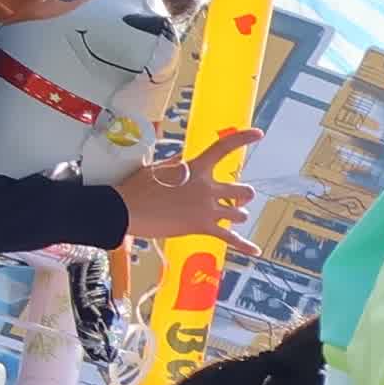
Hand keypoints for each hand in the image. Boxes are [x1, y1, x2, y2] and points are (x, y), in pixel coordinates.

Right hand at [119, 130, 260, 254]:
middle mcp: (207, 186)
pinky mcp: (203, 226)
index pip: (223, 148)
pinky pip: (231, 238)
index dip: (242, 138)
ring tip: (227, 216)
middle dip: (241, 196)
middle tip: (233, 199)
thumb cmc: (136, 187)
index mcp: (196, 168)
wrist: (125, 209)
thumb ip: (176, 163)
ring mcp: (207, 208)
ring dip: (236, 215)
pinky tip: (257, 250)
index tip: (258, 133)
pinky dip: (245, 245)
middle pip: (243, 191)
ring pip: (240, 214)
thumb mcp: (157, 168)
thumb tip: (181, 159)